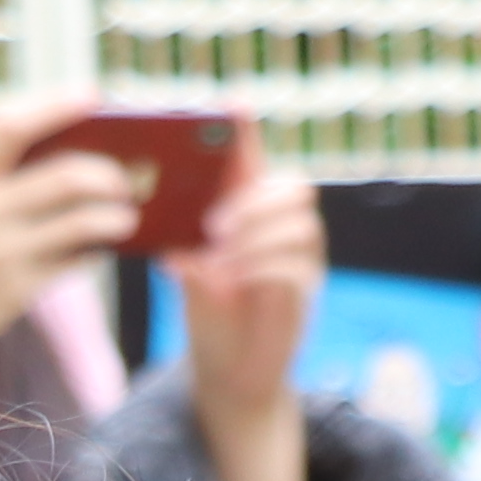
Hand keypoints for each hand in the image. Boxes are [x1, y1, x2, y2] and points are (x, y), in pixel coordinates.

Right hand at [0, 96, 146, 405]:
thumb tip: (54, 158)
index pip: (10, 126)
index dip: (56, 105)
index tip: (93, 94)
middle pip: (64, 175)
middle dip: (105, 173)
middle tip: (123, 178)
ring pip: (82, 220)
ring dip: (114, 216)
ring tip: (125, 216)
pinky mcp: (13, 293)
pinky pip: (73, 261)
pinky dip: (94, 250)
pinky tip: (98, 248)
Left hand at [174, 133, 327, 442]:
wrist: (229, 377)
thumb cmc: (209, 319)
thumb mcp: (188, 277)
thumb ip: (184, 251)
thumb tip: (176, 245)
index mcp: (250, 214)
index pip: (254, 163)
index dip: (246, 133)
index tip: (232, 103)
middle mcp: (281, 230)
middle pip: (293, 186)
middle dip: (254, 199)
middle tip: (213, 224)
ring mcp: (299, 260)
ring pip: (299, 223)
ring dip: (256, 234)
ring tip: (221, 256)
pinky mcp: (304, 294)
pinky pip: (294, 266)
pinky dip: (260, 267)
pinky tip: (233, 279)